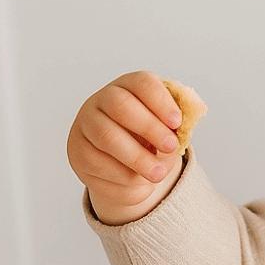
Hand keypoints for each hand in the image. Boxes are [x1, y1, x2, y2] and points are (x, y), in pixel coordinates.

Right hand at [67, 71, 186, 224]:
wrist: (125, 166)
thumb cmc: (151, 141)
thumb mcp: (167, 131)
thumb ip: (176, 127)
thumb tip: (186, 125)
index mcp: (129, 88)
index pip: (142, 83)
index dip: (160, 101)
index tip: (177, 122)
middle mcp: (102, 101)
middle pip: (120, 105)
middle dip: (149, 127)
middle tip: (171, 147)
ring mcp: (85, 126)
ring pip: (107, 137)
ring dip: (137, 158)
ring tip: (158, 173)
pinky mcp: (78, 152)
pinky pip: (99, 164)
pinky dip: (124, 177)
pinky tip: (140, 181)